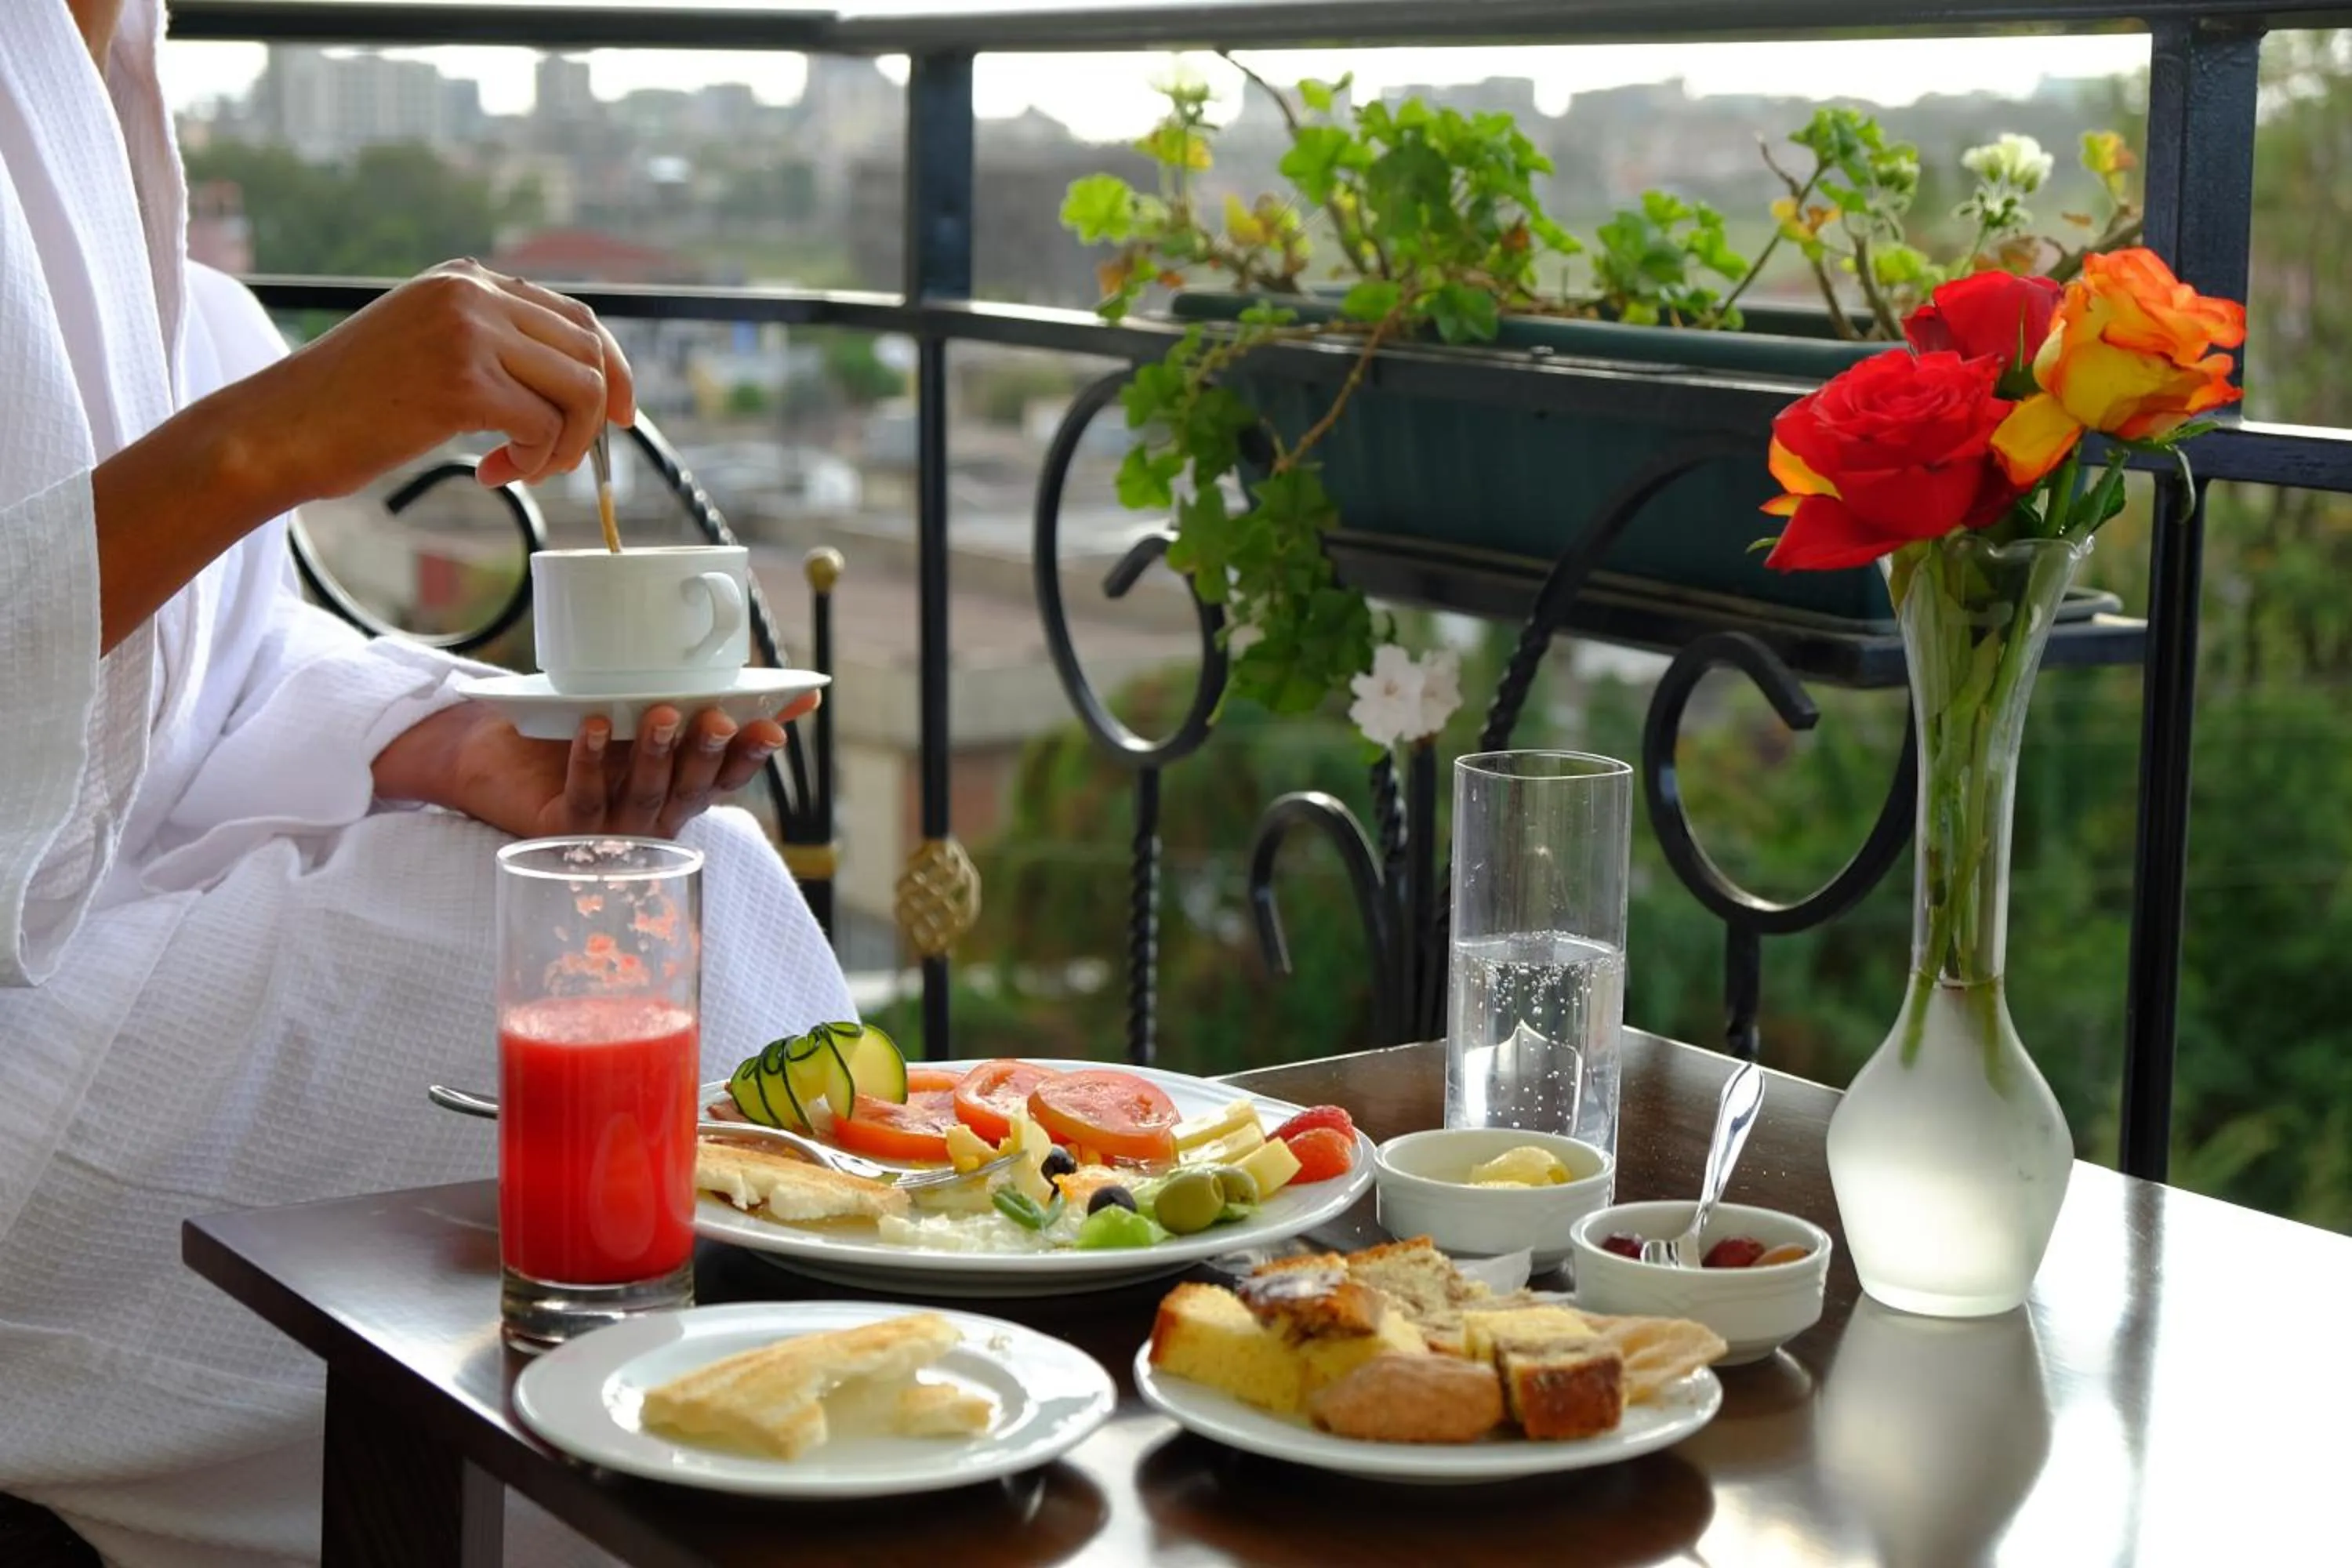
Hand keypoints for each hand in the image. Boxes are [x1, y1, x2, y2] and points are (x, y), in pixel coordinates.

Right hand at [230, 259, 636, 512]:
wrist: (279, 428)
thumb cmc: (350, 404)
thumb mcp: (429, 348)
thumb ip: (494, 346)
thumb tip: (583, 381)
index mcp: (466, 279)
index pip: (578, 315)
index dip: (613, 370)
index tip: (622, 416)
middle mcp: (471, 292)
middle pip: (590, 353)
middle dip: (592, 417)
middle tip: (555, 460)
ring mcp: (467, 332)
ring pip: (580, 390)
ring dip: (564, 444)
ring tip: (523, 469)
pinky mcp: (462, 382)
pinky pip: (545, 426)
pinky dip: (536, 461)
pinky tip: (497, 474)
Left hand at [374, 694, 820, 840]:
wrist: (494, 755)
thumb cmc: (580, 731)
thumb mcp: (644, 711)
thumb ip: (701, 701)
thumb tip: (797, 692)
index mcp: (679, 790)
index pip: (727, 779)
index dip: (751, 756)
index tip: (771, 728)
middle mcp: (653, 815)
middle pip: (691, 791)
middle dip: (706, 755)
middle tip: (715, 718)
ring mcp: (610, 829)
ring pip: (644, 797)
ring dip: (654, 755)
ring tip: (659, 713)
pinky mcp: (563, 831)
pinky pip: (583, 797)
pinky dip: (589, 761)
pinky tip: (594, 726)